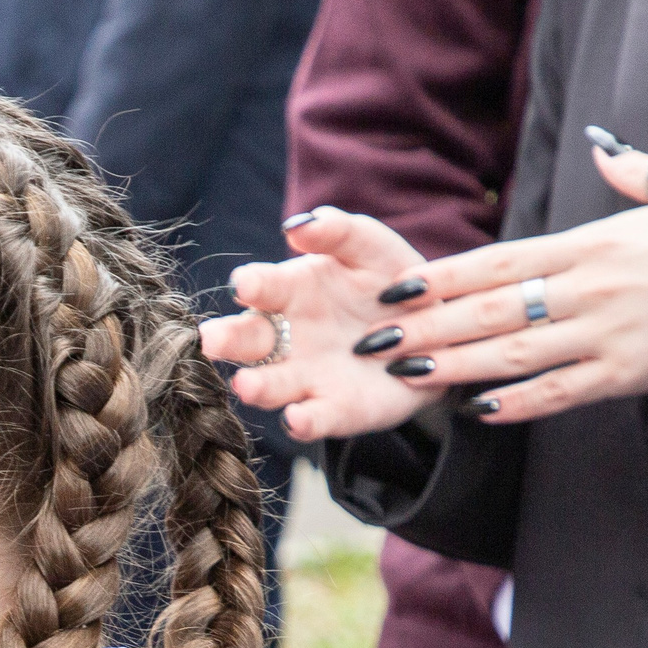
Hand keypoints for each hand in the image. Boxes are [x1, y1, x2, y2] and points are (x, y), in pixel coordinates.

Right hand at [198, 208, 444, 442]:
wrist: (435, 332)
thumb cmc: (389, 283)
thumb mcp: (371, 249)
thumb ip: (339, 232)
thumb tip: (298, 226)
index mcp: (290, 293)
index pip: (262, 287)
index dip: (253, 284)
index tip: (246, 284)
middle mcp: (286, 339)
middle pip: (249, 340)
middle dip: (229, 340)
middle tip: (213, 339)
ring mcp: (308, 378)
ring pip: (272, 384)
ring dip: (258, 386)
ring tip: (247, 385)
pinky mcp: (335, 410)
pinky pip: (316, 418)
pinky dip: (304, 421)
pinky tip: (298, 418)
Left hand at [347, 142, 647, 423]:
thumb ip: (639, 174)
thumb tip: (604, 143)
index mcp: (596, 243)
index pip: (501, 260)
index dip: (442, 276)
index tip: (395, 289)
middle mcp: (592, 289)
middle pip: (492, 311)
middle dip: (428, 329)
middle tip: (374, 343)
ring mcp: (608, 335)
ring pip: (515, 354)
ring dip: (455, 368)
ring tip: (406, 377)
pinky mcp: (629, 375)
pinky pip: (562, 393)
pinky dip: (519, 405)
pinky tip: (478, 411)